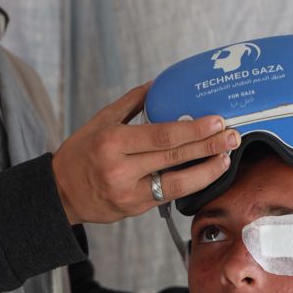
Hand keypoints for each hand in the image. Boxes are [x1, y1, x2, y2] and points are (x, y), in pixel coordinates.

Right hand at [51, 82, 238, 223]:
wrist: (60, 193)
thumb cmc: (79, 154)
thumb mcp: (99, 121)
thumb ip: (131, 103)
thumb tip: (158, 84)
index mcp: (113, 142)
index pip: (162, 135)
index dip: (194, 130)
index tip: (216, 121)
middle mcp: (121, 168)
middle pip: (174, 157)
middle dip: (208, 147)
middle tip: (232, 137)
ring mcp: (129, 193)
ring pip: (176, 185)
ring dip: (206, 172)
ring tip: (225, 159)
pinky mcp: (134, 209)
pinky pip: (168, 195)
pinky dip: (189, 185)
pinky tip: (204, 174)